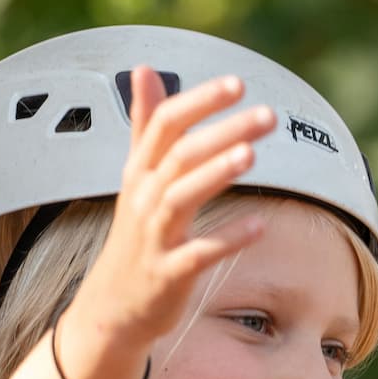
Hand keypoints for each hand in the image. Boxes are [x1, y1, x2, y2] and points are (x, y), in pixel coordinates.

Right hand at [76, 67, 275, 344]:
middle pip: (178, 156)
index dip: (198, 102)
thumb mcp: (135, 177)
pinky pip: (198, 254)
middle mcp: (142, 200)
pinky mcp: (168, 275)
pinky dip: (228, 239)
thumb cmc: (133, 238)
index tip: (237, 83)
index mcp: (139, 174)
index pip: (163, 125)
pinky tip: (261, 225)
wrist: (110, 309)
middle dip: (221, 131)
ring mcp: (153, 238)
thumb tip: (145, 68)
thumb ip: (143, 123)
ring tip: (252, 154)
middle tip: (268, 114)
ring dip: (215, 174)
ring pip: (180, 198)